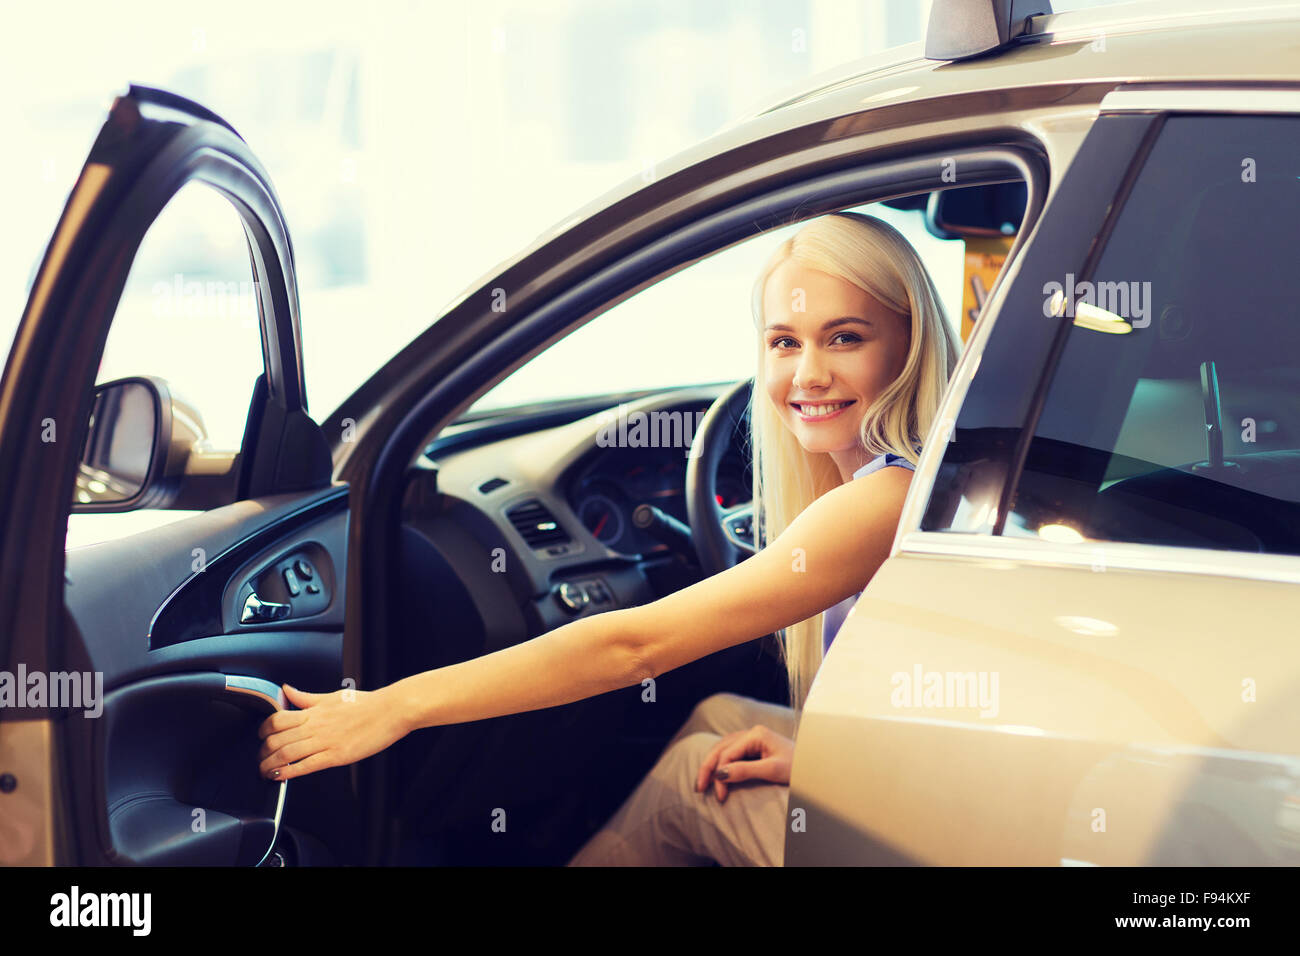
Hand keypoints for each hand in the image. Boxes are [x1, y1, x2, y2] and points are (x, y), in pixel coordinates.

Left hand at [256, 683, 410, 780]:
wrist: (391, 710)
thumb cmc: (366, 703)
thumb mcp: (332, 696)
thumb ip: (306, 697)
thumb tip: (286, 690)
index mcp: (314, 711)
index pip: (277, 719)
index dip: (263, 730)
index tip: (260, 738)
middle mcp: (316, 726)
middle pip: (277, 739)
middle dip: (262, 752)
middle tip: (260, 759)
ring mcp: (325, 741)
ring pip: (286, 754)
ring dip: (270, 765)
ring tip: (264, 771)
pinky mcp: (336, 755)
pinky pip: (306, 766)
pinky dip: (288, 773)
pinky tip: (280, 777)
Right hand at [695, 724, 794, 802]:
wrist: (814, 765)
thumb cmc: (798, 767)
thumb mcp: (772, 770)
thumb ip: (745, 771)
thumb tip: (720, 774)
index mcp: (756, 734)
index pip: (728, 753)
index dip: (719, 774)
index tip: (720, 796)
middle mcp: (751, 733)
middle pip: (720, 748)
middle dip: (708, 768)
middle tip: (699, 789)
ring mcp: (751, 738)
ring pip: (722, 748)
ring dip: (712, 765)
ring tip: (703, 783)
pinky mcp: (753, 746)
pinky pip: (730, 751)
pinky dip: (721, 762)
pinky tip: (715, 773)